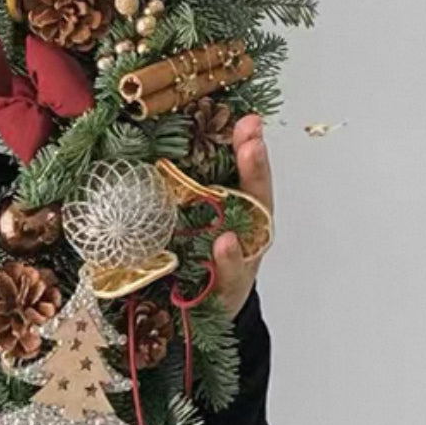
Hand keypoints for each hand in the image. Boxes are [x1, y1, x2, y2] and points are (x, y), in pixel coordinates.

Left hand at [211, 114, 273, 319]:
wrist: (209, 305)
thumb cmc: (202, 253)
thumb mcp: (198, 213)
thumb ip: (192, 182)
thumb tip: (170, 136)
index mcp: (238, 208)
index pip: (247, 172)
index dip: (250, 146)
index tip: (250, 120)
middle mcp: (245, 231)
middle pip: (256, 197)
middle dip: (255, 169)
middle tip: (251, 144)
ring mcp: (238, 260)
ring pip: (247, 236)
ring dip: (244, 208)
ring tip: (241, 189)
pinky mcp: (226, 288)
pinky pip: (227, 274)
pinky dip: (227, 259)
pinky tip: (224, 244)